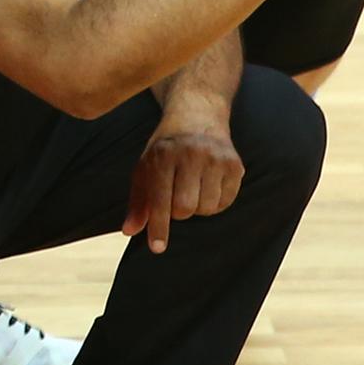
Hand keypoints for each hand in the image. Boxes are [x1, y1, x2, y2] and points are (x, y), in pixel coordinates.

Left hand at [122, 122, 242, 253]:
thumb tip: (129, 231)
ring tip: (192, 189)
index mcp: (163, 155)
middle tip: (176, 199)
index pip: (160, 199)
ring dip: (198, 209)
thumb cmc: (166, 149)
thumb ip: (138, 201)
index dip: (159, 226)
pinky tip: (208, 186)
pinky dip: (215, 202)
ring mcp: (215, 158)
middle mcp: (191, 154)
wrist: (197, 116)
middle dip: (179, 213)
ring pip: (208, 208)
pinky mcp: (235, 164)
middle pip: (186, 208)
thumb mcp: (145, 168)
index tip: (157, 248)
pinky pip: (226, 202)